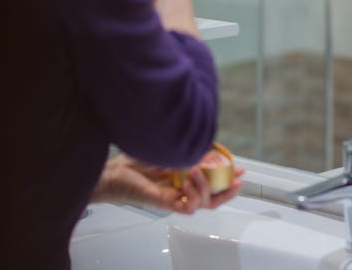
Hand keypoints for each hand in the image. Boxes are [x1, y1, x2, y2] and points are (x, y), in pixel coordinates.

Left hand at [91, 154, 244, 214]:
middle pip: (211, 197)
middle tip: (236, 181)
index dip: (226, 176)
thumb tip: (206, 144)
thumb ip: (186, 148)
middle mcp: (181, 189)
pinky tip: (190, 182)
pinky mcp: (164, 203)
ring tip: (199, 171)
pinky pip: (187, 208)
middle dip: (227, 190)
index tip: (238, 168)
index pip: (210, 180)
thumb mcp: (168, 147)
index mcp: (183, 176)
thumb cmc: (134, 159)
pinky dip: (193, 196)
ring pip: (202, 203)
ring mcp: (174, 197)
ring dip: (207, 188)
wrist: (112, 171)